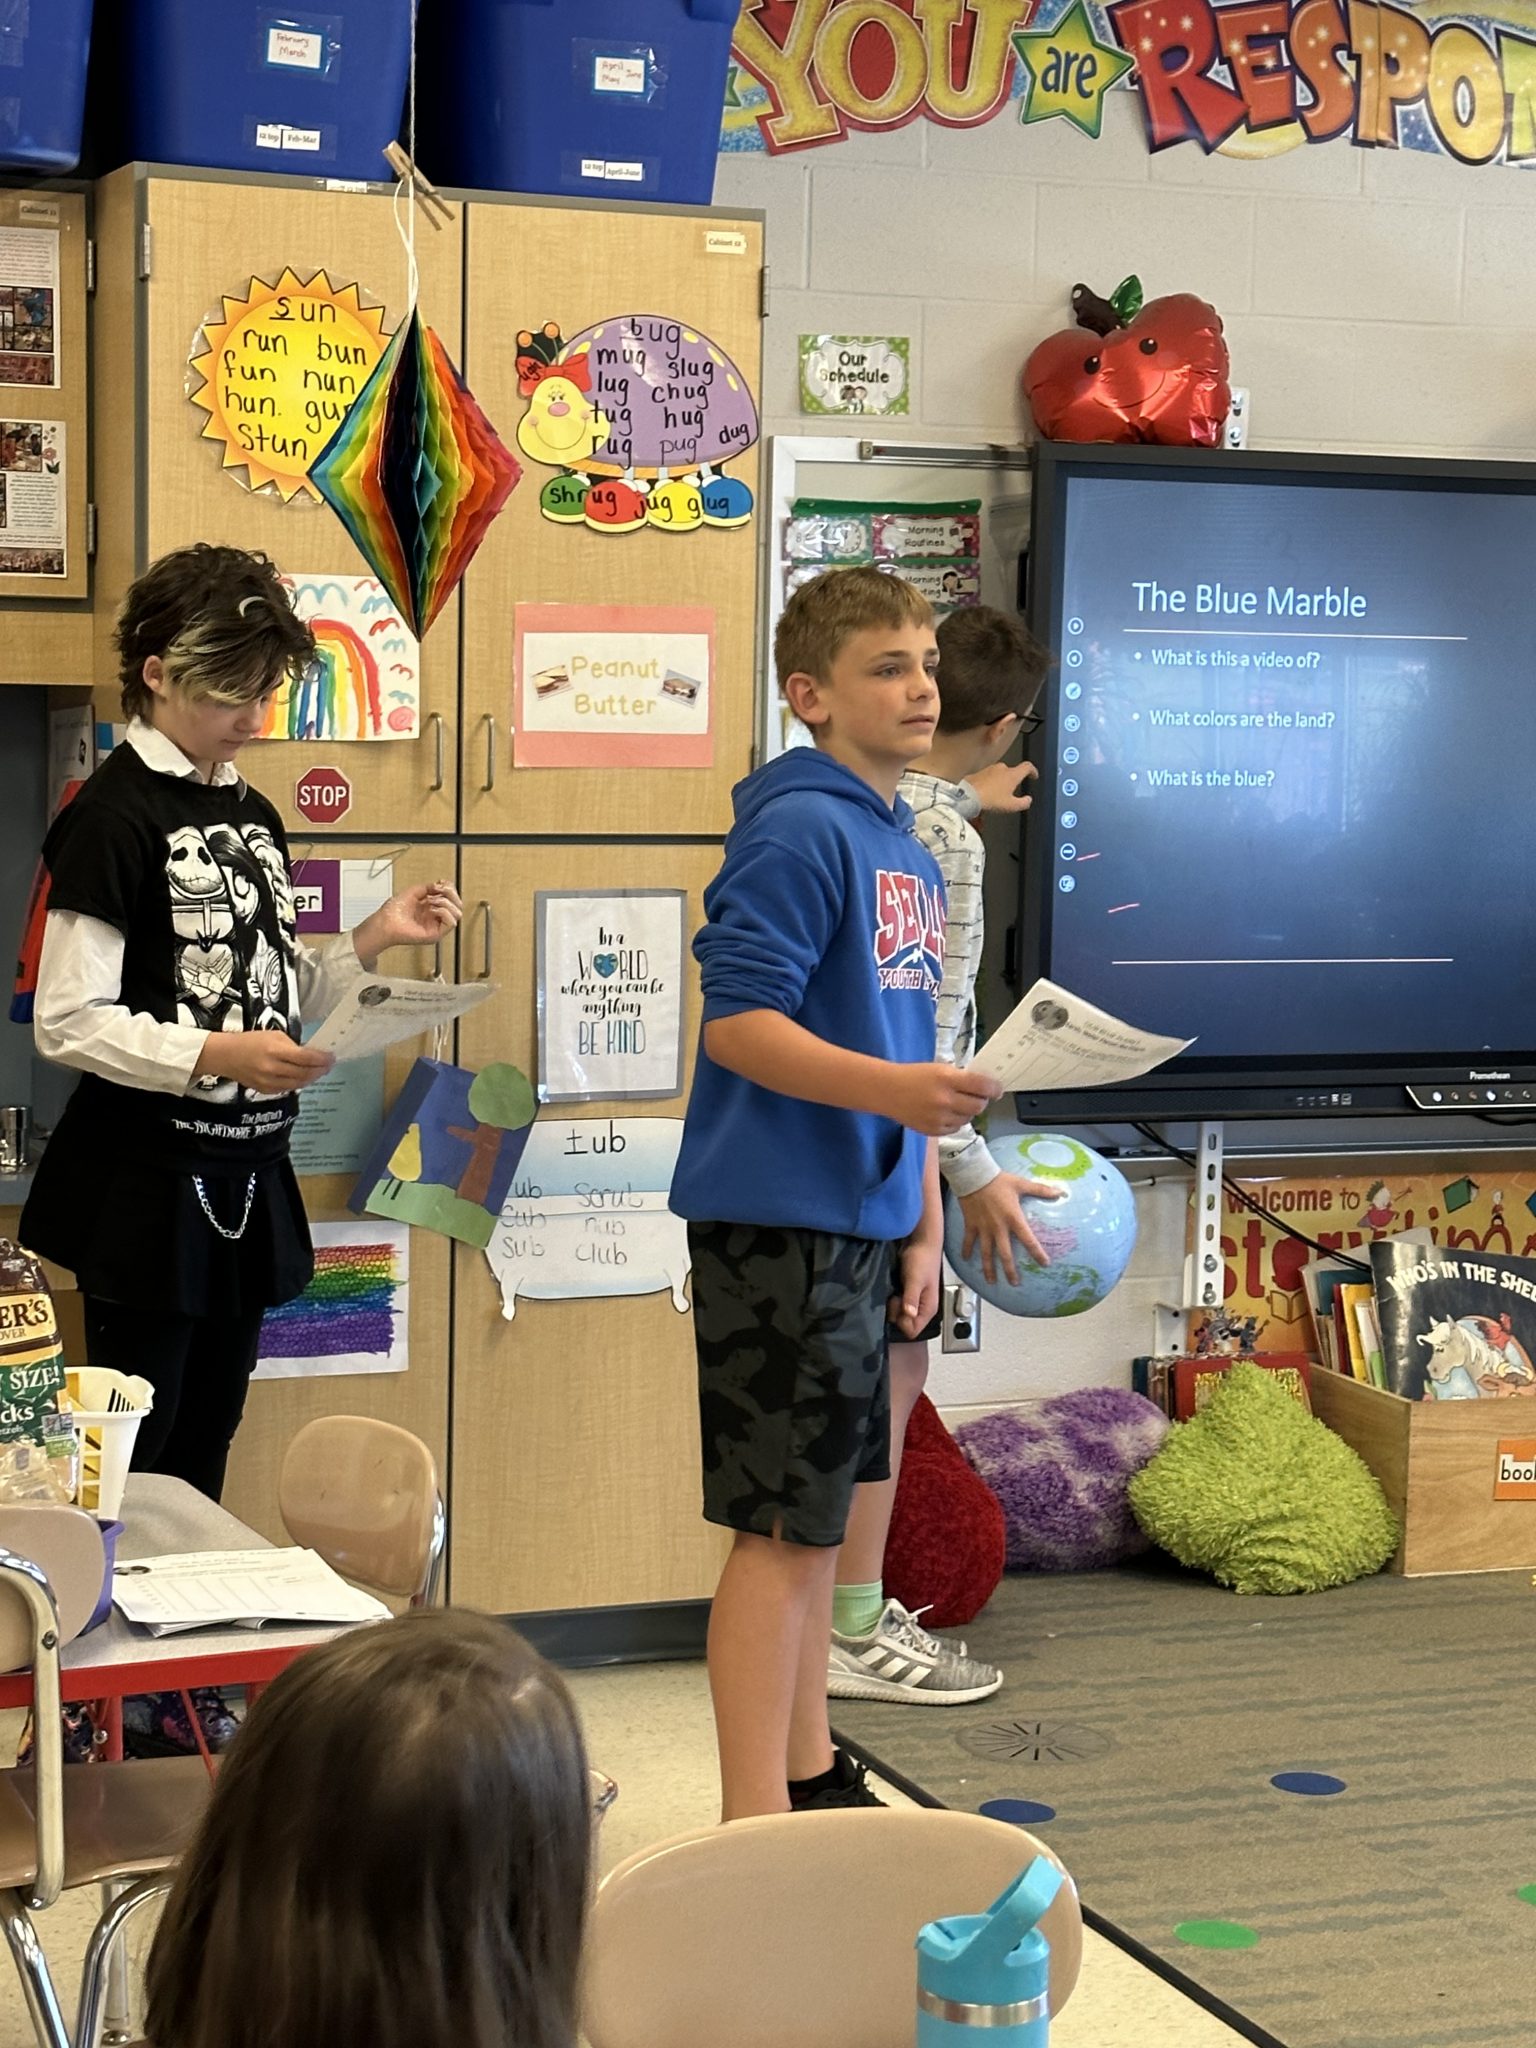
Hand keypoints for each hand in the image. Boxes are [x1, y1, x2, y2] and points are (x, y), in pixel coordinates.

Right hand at [195, 1030, 333, 1093]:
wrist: (225, 1056)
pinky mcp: (265, 1090)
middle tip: (329, 1065)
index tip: (332, 1057)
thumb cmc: (250, 1041)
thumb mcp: (274, 1035)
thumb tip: (311, 1055)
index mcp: (275, 1051)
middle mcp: (273, 1069)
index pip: (305, 1058)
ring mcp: (269, 1082)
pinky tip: (305, 1077)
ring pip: (298, 1083)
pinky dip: (299, 1083)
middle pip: (304, 1073)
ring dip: (312, 1078)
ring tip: (320, 1071)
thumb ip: (292, 1046)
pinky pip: (288, 1089)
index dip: (322, 1059)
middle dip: (320, 1070)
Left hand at [354, 881, 462, 965]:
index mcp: (431, 907)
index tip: (441, 883)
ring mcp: (436, 925)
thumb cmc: (393, 911)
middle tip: (438, 890)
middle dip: (449, 893)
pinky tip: (432, 910)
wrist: (386, 922)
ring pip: (457, 913)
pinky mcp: (435, 934)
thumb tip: (441, 885)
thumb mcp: (414, 891)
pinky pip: (451, 923)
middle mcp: (435, 916)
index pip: (451, 897)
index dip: (449, 888)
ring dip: (445, 902)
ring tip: (431, 901)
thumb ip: (429, 887)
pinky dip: (444, 912)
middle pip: (458, 904)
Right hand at [885, 1062, 1002, 1137]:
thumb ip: (961, 1078)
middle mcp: (945, 1100)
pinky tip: (945, 1112)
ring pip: (968, 1118)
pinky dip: (955, 1121)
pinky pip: (956, 1128)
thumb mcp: (939, 1068)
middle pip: (978, 1106)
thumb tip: (985, 1087)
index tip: (997, 1089)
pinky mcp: (933, 1131)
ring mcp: (939, 1118)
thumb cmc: (914, 1075)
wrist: (887, 1091)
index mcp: (947, 1079)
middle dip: (981, 1101)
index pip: (982, 1086)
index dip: (994, 1089)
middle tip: (976, 1096)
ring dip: (967, 1111)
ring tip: (956, 1103)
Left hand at [889, 1236, 942, 1339]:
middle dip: (896, 1312)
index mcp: (928, 1308)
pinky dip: (892, 1300)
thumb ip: (912, 1297)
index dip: (901, 1320)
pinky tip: (892, 1288)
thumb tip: (909, 1314)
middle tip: (894, 1295)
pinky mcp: (907, 1294)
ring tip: (893, 1290)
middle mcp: (921, 1308)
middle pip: (904, 1324)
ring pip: (899, 1315)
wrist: (921, 1242)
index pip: (912, 1330)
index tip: (898, 1303)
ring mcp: (914, 1302)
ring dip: (893, 1306)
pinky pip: (897, 1305)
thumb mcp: (915, 1279)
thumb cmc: (922, 1259)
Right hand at [958, 1173, 1065, 1286]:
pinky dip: (966, 1251)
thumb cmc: (998, 1180)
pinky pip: (968, 1241)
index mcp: (1013, 1219)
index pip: (1028, 1240)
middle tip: (1014, 1283)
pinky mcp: (971, 1225)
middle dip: (1010, 1271)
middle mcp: (998, 1228)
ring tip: (991, 1282)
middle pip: (1005, 1254)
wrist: (974, 1175)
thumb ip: (1041, 1190)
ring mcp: (983, 1228)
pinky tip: (965, 1260)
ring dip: (988, 1268)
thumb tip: (1060, 1192)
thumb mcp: (1021, 1184)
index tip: (1044, 1264)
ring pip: (986, 1253)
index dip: (1037, 1253)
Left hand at [966, 759, 1037, 814]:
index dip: (1033, 771)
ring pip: (999, 775)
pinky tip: (987, 795)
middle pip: (1012, 772)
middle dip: (1013, 781)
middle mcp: (1001, 768)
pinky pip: (988, 777)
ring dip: (1001, 783)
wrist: (967, 796)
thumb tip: (1028, 800)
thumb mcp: (1011, 806)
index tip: (1033, 776)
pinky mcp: (978, 773)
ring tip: (997, 797)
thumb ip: (1023, 803)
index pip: (1027, 767)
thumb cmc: (990, 800)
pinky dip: (990, 784)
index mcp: (1012, 774)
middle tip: (1011, 793)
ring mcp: (989, 769)